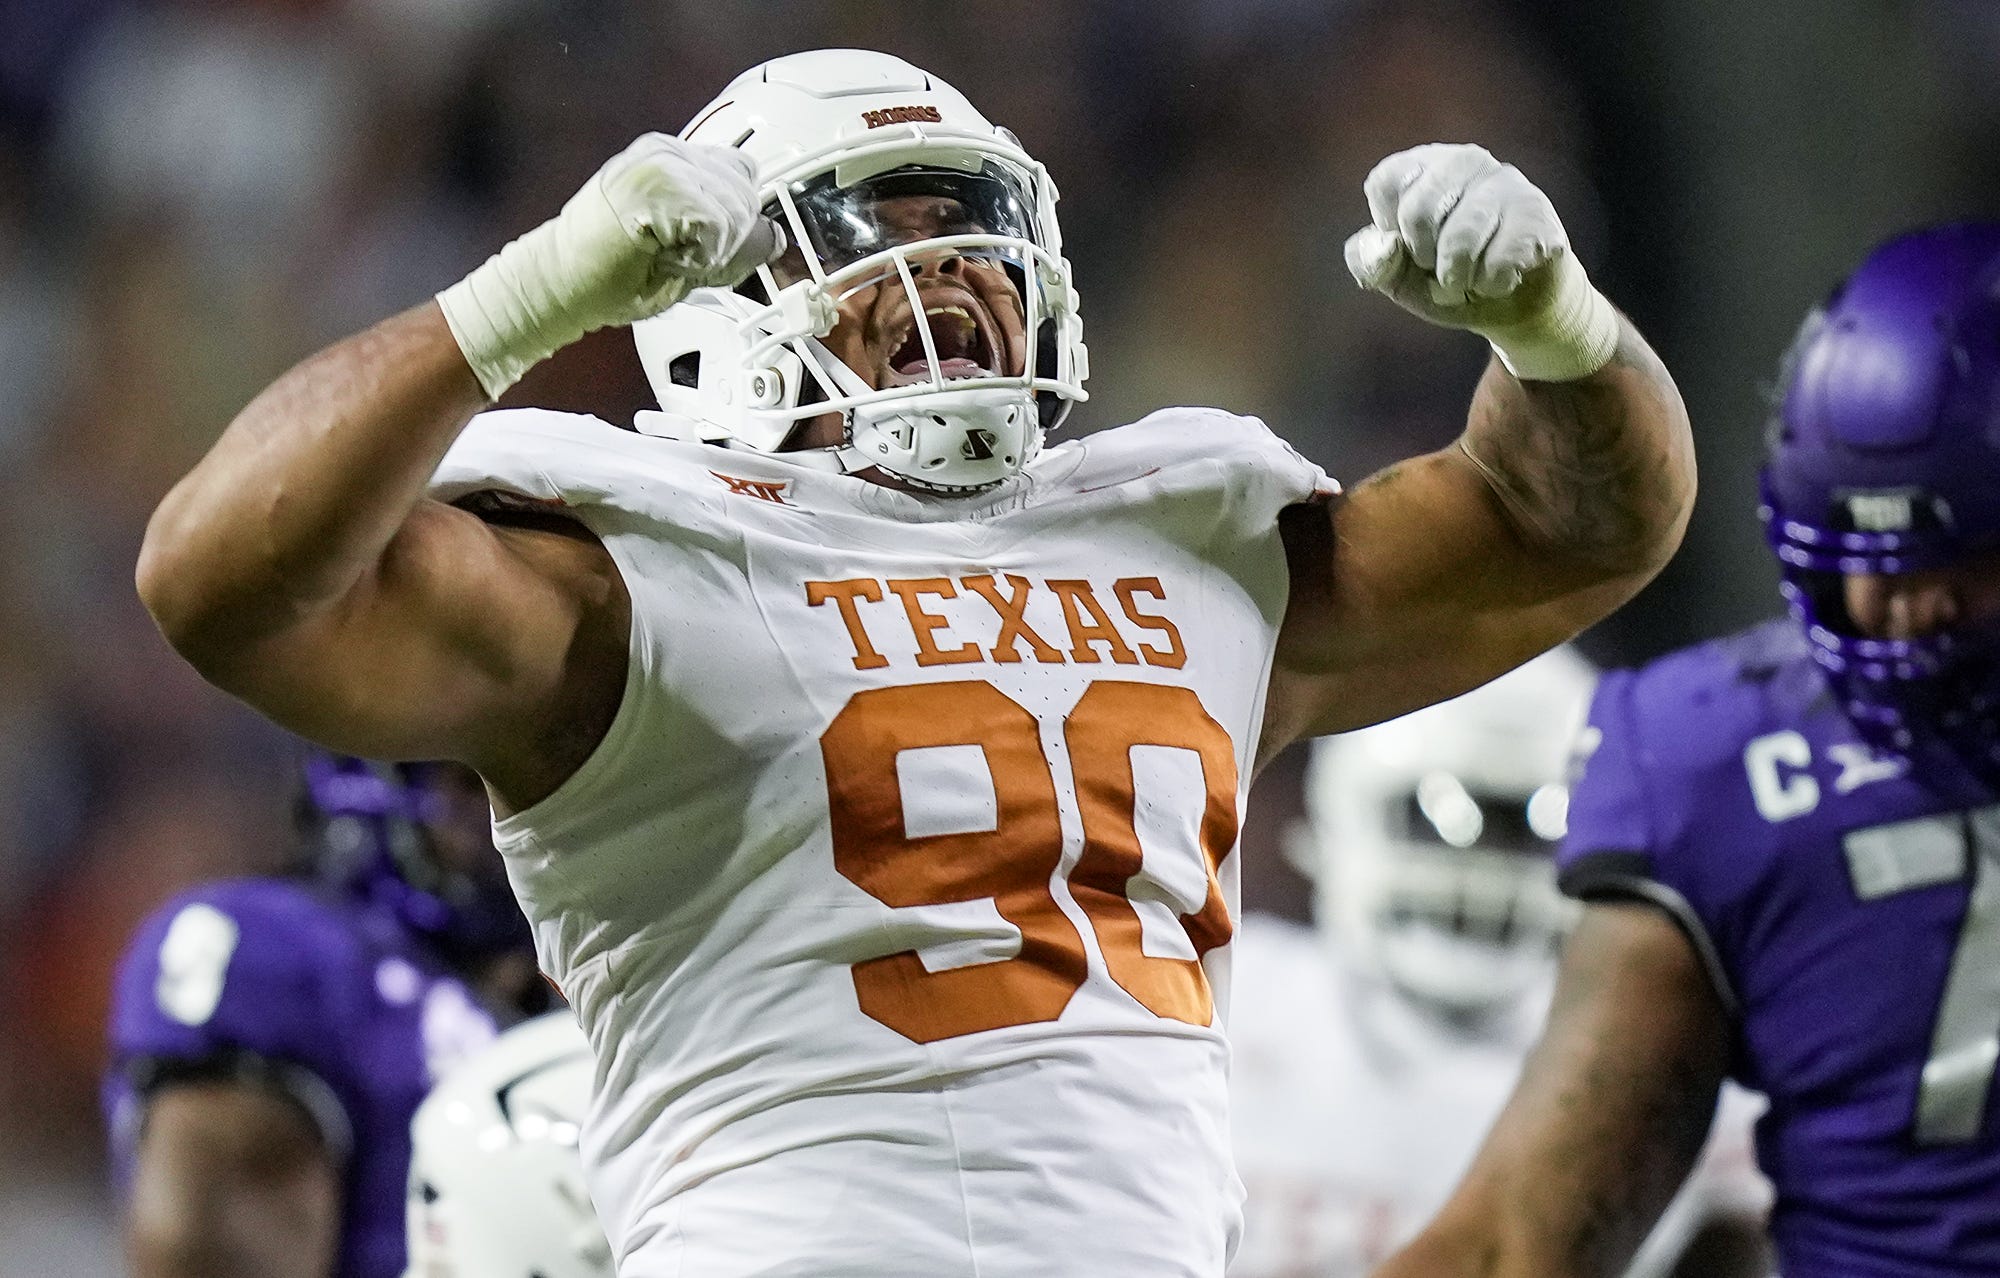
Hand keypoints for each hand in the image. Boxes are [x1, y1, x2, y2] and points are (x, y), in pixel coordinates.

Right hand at [438, 133, 781, 397]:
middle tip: (683, 256)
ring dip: (716, 249)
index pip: (739, 172)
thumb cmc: (609, 272)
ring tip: (670, 257)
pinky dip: (707, 254)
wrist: (561, 284)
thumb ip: (725, 231)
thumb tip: (773, 238)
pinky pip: (722, 225)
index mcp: (667, 156)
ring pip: (737, 209)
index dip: (736, 214)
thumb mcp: (678, 243)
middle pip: (744, 190)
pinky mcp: (664, 185)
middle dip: (730, 235)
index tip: (716, 241)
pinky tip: (670, 260)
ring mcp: (663, 164)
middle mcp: (665, 150)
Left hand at [1344, 143, 1618, 382]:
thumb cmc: (1449, 279)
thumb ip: (1372, 262)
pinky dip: (1492, 285)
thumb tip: (1383, 248)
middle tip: (1443, 269)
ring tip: (1472, 279)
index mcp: (1422, 165)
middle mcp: (1464, 160)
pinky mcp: (1536, 211)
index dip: (1392, 230)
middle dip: (1426, 260)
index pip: (1384, 184)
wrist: (1515, 305)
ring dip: (1459, 280)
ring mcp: (1505, 180)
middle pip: (1418, 212)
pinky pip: (1499, 261)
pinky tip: (1504, 277)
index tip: (1414, 246)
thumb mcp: (1398, 278)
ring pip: (1461, 240)